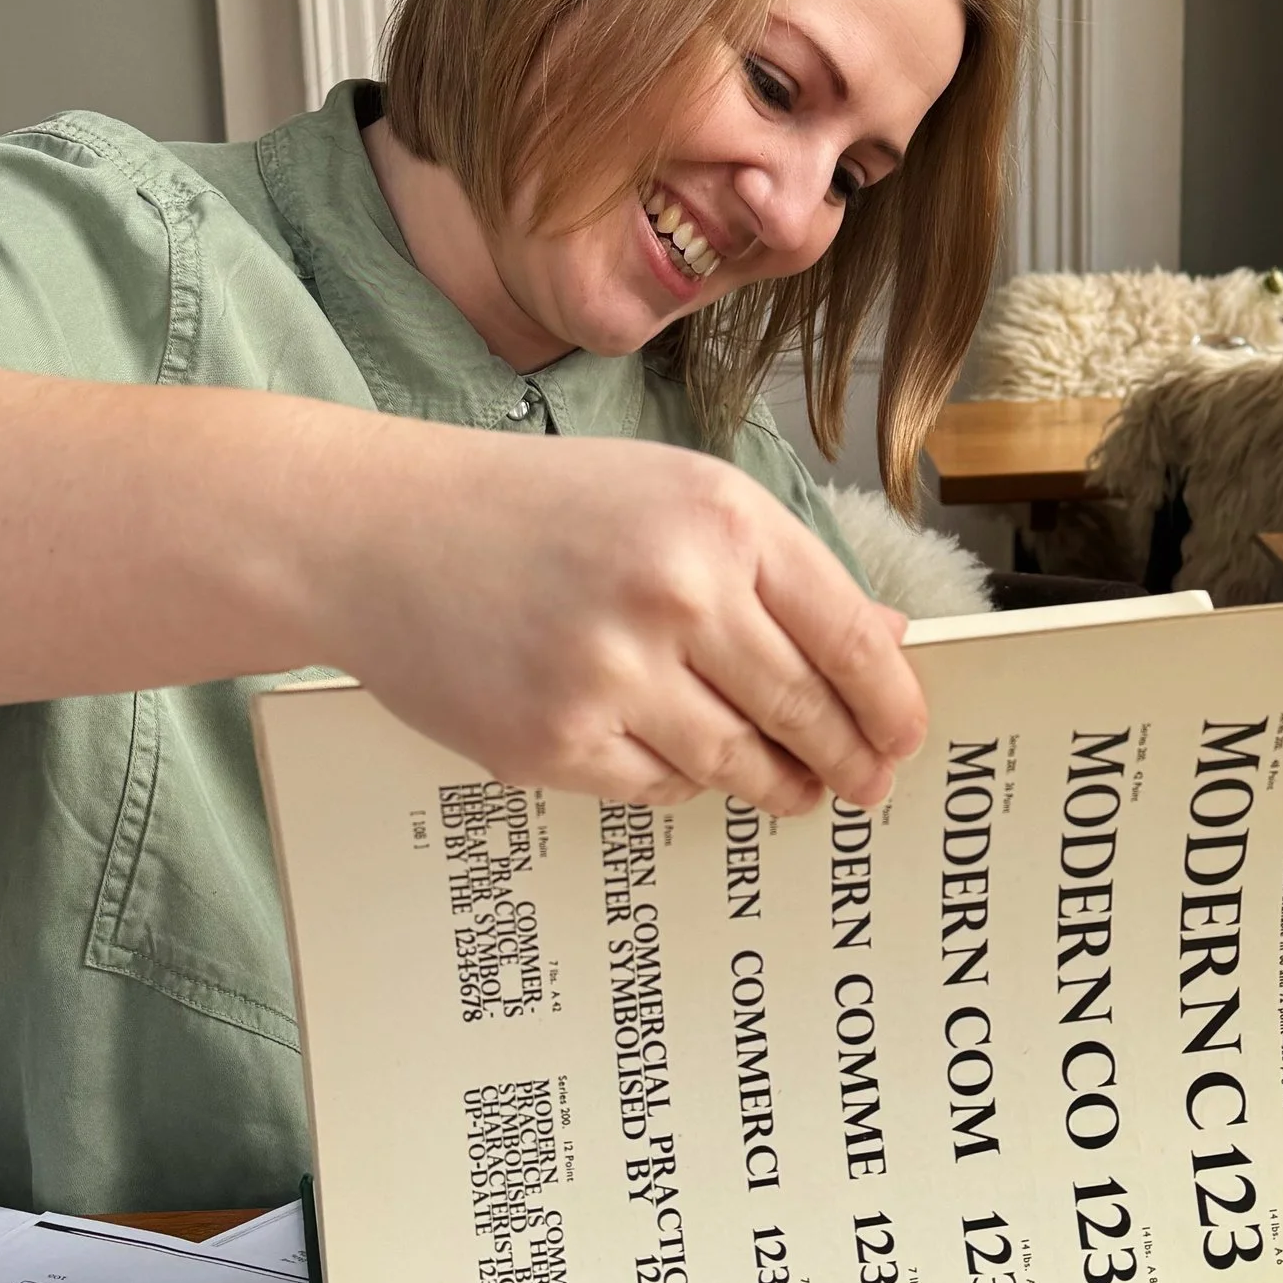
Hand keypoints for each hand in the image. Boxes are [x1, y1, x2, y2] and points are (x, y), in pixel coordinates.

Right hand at [324, 427, 925, 815]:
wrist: (377, 532)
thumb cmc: (531, 508)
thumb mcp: (669, 495)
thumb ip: (777, 568)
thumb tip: (884, 640)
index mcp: (719, 519)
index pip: (848, 635)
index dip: (890, 702)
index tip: (905, 735)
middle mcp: (674, 592)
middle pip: (805, 709)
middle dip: (848, 757)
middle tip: (868, 783)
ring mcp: (611, 673)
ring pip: (738, 762)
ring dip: (776, 783)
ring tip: (792, 788)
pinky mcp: (554, 741)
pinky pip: (658, 786)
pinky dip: (679, 779)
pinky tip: (679, 759)